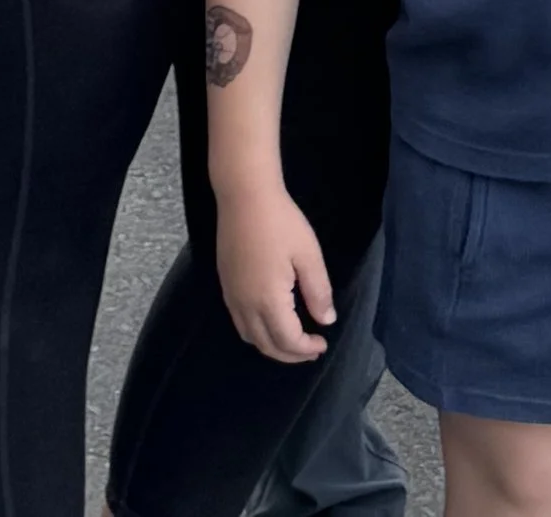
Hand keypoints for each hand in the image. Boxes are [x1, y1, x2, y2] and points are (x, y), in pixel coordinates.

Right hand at [215, 179, 334, 363]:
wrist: (244, 195)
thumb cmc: (281, 222)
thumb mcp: (308, 254)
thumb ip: (318, 291)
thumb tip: (326, 321)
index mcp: (268, 300)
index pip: (288, 340)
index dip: (306, 348)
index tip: (323, 343)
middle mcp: (245, 305)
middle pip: (267, 345)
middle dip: (290, 354)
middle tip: (311, 350)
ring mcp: (231, 296)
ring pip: (250, 337)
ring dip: (271, 346)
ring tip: (292, 341)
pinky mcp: (225, 284)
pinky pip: (239, 322)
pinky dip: (256, 333)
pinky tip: (269, 321)